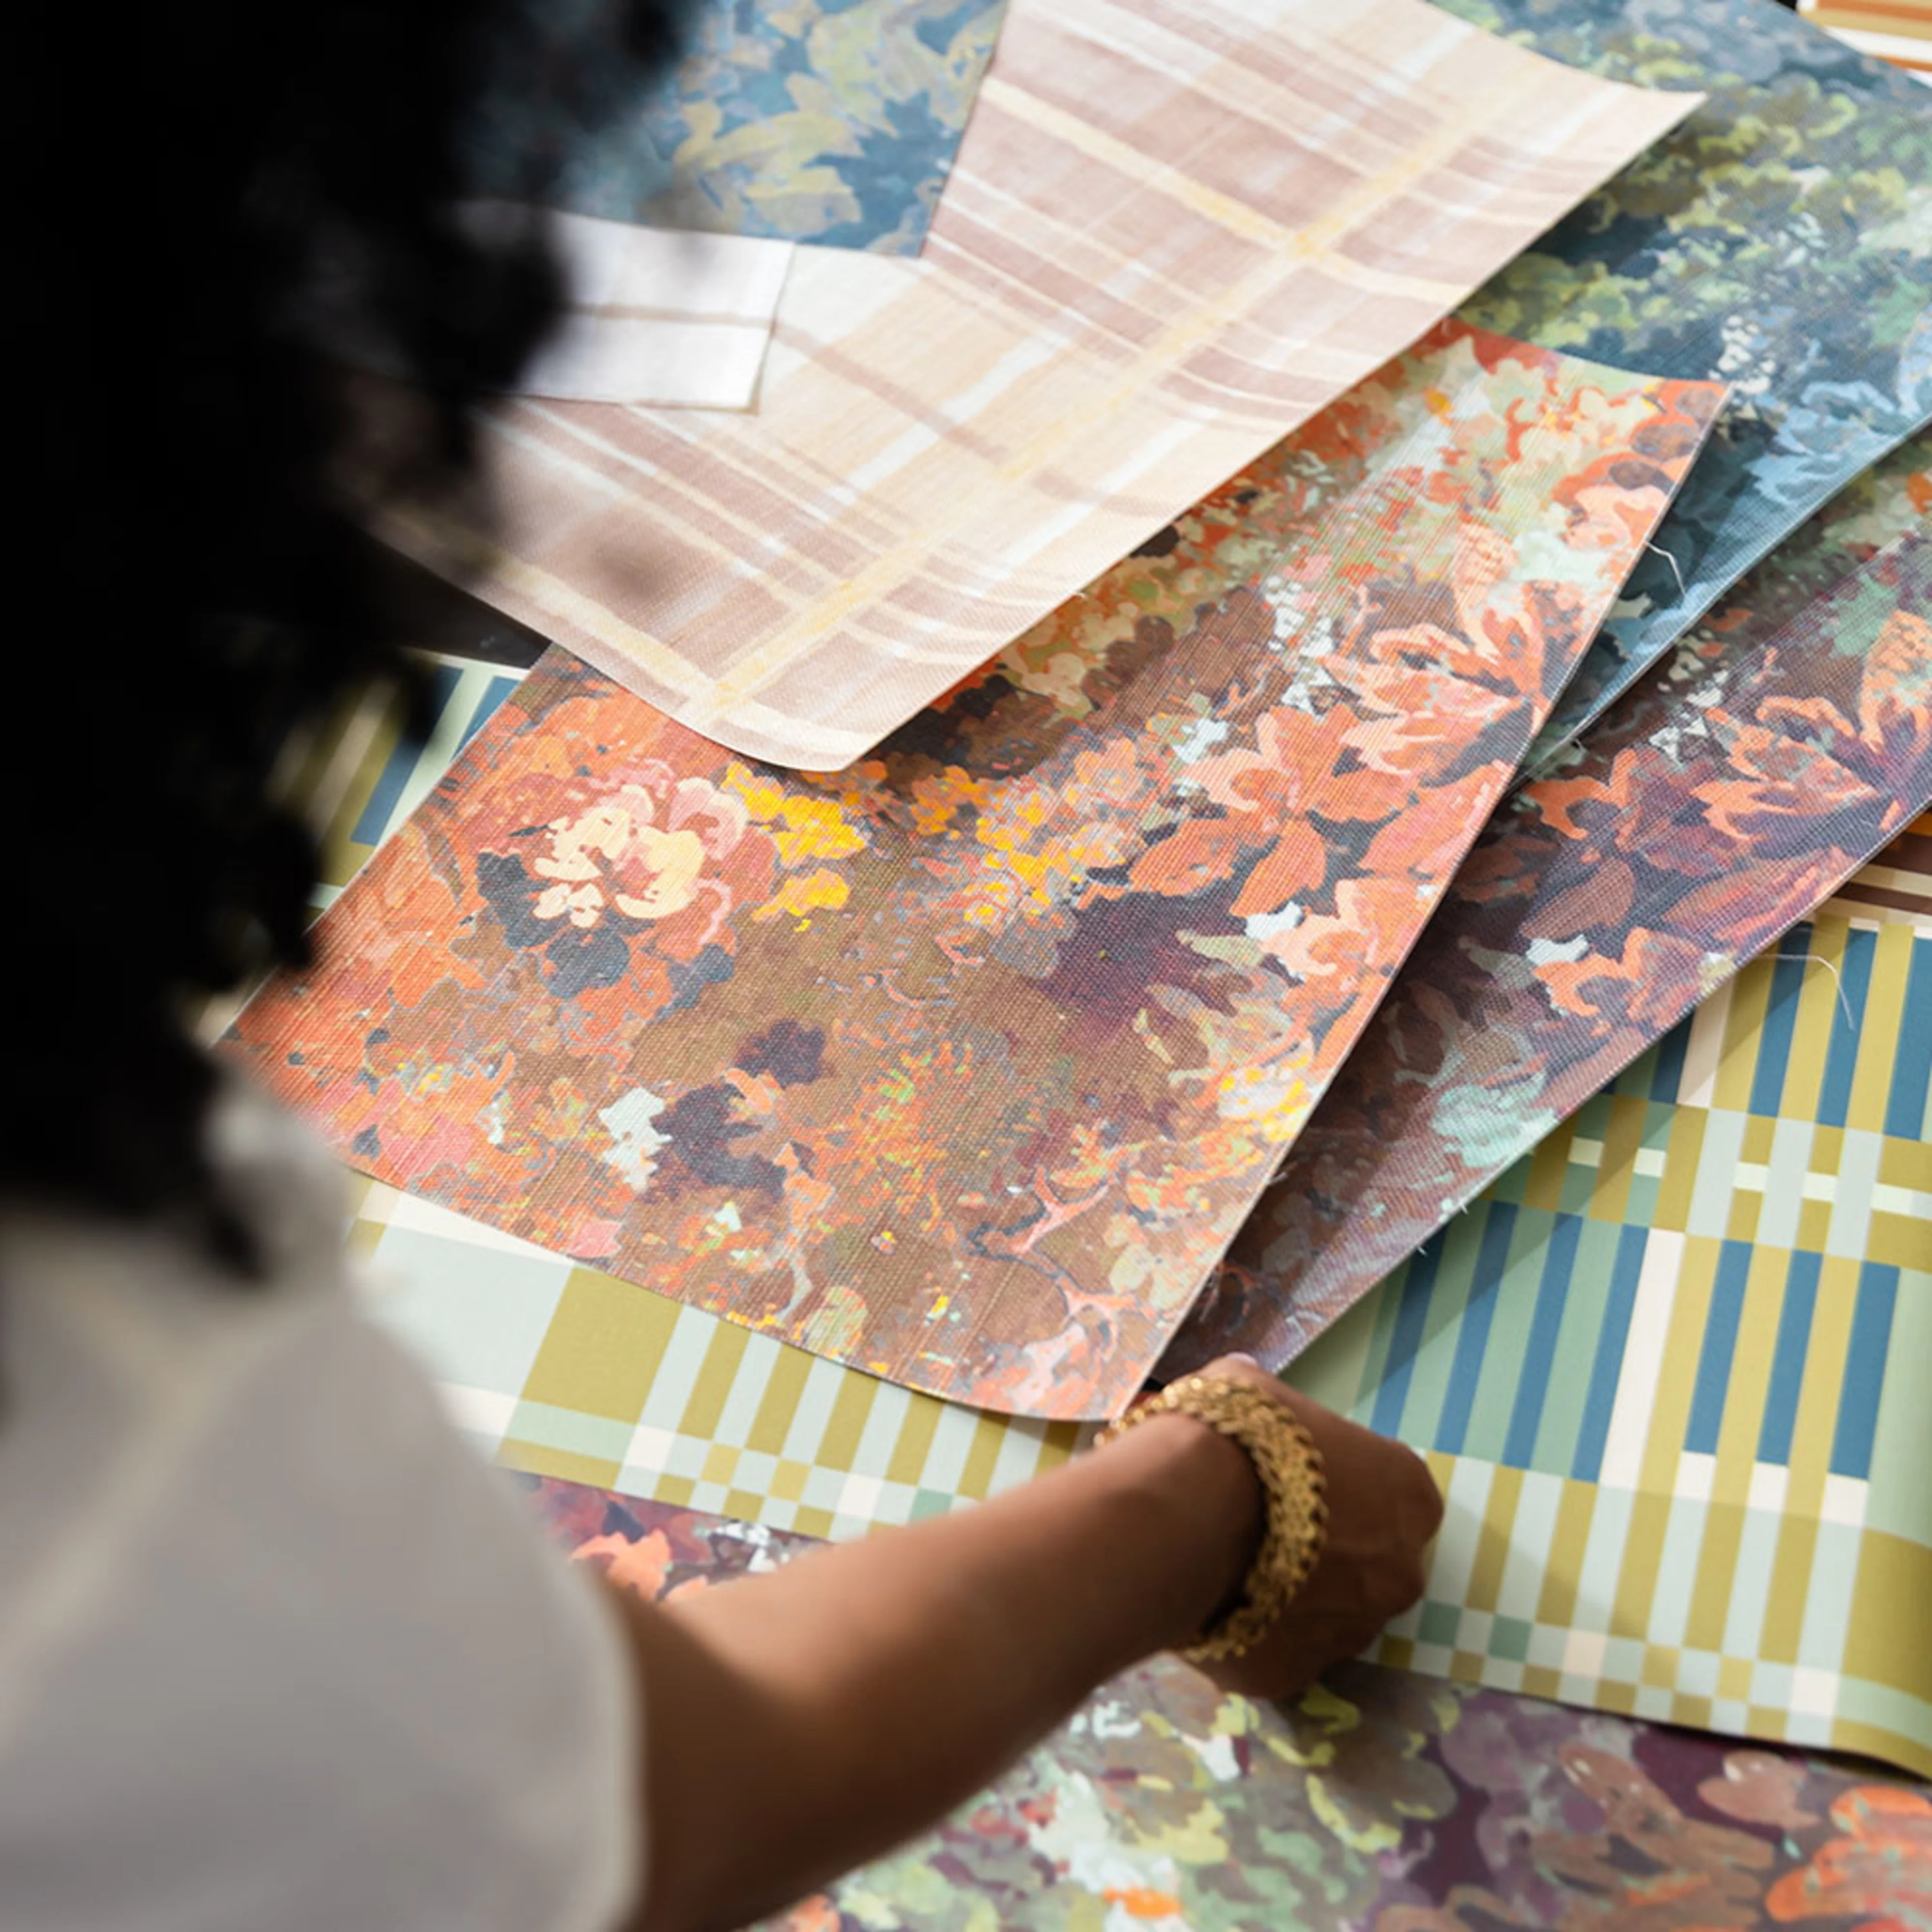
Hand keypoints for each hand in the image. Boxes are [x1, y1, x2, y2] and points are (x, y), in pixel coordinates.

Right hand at [1184, 1353, 1442, 1701]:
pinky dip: (1250, 1631)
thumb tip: (1256, 1402)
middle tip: (1260, 1525)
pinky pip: (1276, 1650)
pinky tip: (1206, 1600)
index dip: (1342, 1485)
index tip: (1296, 1479)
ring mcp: (1350, 1634)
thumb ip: (1277, 1413)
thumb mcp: (1256, 1392)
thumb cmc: (1233, 1438)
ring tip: (1224, 1564)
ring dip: (1290, 1595)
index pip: (1391, 1491)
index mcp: (1406, 1493)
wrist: (1179, 1518)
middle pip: (1369, 1562)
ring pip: (1326, 1614)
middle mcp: (1397, 1572)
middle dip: (1324, 1549)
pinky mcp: (1294, 1677)